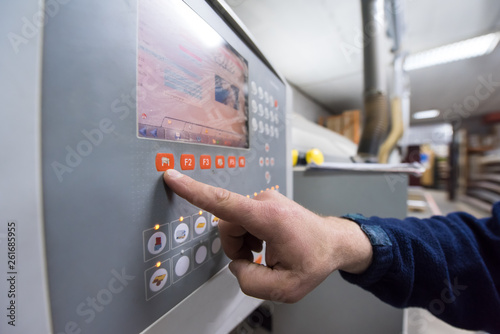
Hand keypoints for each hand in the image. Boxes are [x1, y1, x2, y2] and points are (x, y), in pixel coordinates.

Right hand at [163, 169, 372, 302]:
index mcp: (269, 218)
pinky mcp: (264, 201)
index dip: (194, 191)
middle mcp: (265, 201)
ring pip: (233, 224)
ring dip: (243, 243)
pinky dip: (248, 236)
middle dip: (235, 248)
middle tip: (257, 260)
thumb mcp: (287, 288)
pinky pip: (242, 220)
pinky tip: (266, 244)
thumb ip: (251, 282)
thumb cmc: (315, 259)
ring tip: (265, 252)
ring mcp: (265, 198)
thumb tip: (236, 264)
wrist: (333, 241)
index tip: (173, 176)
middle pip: (227, 225)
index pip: (224, 202)